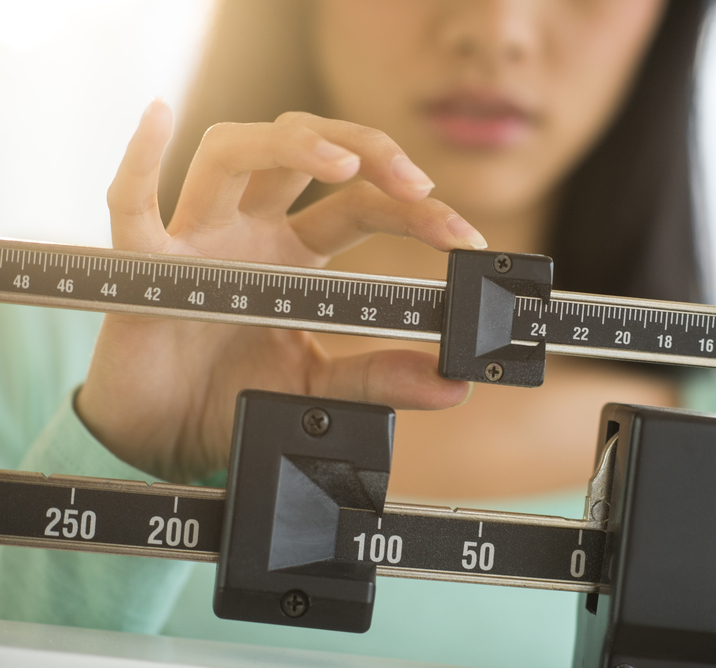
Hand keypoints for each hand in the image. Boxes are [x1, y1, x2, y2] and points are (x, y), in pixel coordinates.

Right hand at [76, 101, 484, 482]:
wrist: (166, 439)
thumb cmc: (232, 397)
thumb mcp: (319, 386)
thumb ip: (379, 379)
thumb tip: (451, 385)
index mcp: (294, 254)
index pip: (360, 206)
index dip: (417, 214)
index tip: (466, 238)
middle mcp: (250, 232)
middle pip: (305, 155)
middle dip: (367, 152)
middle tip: (419, 186)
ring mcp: (198, 239)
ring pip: (233, 153)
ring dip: (290, 145)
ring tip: (344, 165)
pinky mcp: (146, 266)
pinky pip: (131, 205)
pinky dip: (138, 161)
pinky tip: (158, 118)